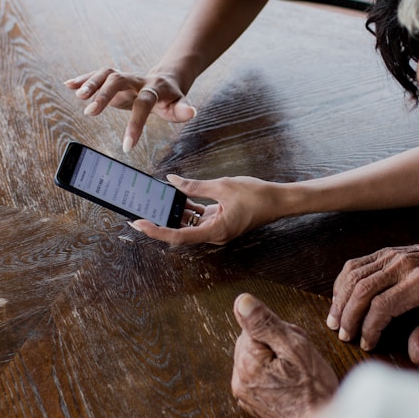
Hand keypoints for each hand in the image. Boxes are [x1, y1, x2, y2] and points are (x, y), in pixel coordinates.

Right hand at [64, 68, 196, 151]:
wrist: (166, 78)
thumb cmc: (171, 98)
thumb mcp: (179, 105)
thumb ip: (182, 110)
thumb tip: (192, 112)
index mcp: (154, 89)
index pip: (144, 103)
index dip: (136, 123)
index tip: (127, 146)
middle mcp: (137, 79)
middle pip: (119, 80)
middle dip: (104, 94)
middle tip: (90, 112)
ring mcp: (125, 77)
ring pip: (106, 73)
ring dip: (91, 82)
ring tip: (77, 95)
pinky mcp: (114, 78)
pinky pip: (97, 75)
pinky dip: (83, 78)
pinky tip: (68, 85)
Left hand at [130, 175, 287, 245]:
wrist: (278, 200)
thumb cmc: (256, 195)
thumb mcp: (222, 186)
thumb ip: (195, 186)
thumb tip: (173, 181)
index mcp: (215, 231)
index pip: (178, 236)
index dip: (156, 231)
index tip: (140, 224)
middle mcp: (214, 235)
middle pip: (180, 232)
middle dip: (161, 221)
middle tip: (140, 211)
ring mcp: (217, 229)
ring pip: (189, 224)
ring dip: (175, 213)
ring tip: (157, 200)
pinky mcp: (221, 222)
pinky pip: (199, 218)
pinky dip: (189, 208)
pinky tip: (179, 195)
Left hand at [232, 293, 338, 417]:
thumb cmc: (314, 391)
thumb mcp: (295, 347)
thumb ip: (265, 323)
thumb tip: (241, 302)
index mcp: (247, 363)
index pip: (253, 326)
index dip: (278, 331)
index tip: (293, 346)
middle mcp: (240, 379)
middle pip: (253, 341)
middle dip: (276, 343)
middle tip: (298, 359)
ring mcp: (244, 393)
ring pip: (257, 357)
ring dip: (276, 358)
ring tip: (297, 372)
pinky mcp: (252, 401)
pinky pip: (259, 374)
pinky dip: (274, 373)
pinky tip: (291, 383)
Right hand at [328, 199, 418, 364]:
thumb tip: (416, 358)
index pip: (381, 306)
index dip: (369, 328)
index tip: (367, 344)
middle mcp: (401, 265)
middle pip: (361, 290)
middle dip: (348, 316)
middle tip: (344, 336)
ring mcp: (390, 255)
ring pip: (353, 276)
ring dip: (339, 299)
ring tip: (334, 320)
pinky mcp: (384, 252)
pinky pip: (355, 265)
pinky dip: (342, 283)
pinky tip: (340, 299)